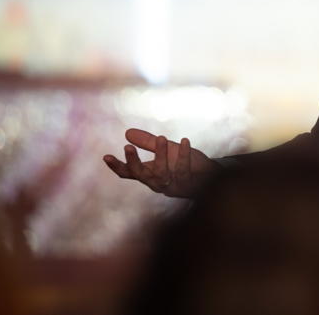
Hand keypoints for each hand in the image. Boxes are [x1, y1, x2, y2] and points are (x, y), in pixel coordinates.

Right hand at [103, 128, 218, 197]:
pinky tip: (184, 141)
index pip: (129, 173)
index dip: (117, 166)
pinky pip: (184, 170)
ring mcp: (174, 186)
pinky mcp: (189, 185)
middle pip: (142, 176)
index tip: (106, 156)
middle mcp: (159, 183)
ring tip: (162, 138)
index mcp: (150, 175)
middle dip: (134, 162)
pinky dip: (183, 155)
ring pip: (163, 174)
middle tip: (127, 147)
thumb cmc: (187, 164)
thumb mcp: (166, 150)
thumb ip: (149, 143)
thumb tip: (127, 132)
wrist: (213, 175)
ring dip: (161, 155)